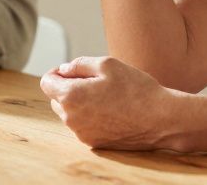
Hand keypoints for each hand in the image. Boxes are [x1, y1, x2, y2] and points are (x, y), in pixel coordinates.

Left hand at [39, 56, 181, 149]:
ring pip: (69, 114)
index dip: (57, 73)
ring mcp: (81, 133)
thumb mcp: (107, 64)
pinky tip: (111, 111)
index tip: (72, 71)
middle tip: (94, 82)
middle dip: (68, 88)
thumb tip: (63, 70)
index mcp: (71, 96)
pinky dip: (90, 117)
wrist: (160, 119)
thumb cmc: (135, 88)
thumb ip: (78, 64)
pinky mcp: (93, 143)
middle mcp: (71, 118)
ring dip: (79, 104)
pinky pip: (83, 126)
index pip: (47, 82)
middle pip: (56, 99)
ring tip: (106, 97)